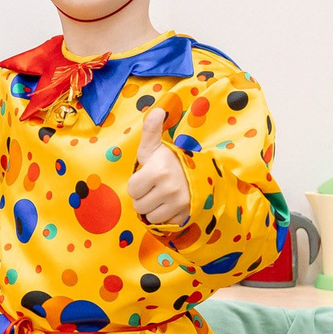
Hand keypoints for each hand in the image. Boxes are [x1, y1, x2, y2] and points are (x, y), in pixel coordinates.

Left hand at [129, 108, 191, 226]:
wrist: (200, 175)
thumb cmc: (171, 161)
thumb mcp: (157, 147)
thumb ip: (151, 131)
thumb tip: (157, 110)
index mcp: (158, 171)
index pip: (132, 190)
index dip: (137, 184)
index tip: (147, 177)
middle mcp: (169, 188)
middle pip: (139, 205)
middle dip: (143, 197)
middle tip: (155, 187)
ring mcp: (179, 203)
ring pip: (150, 216)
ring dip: (152, 208)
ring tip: (161, 196)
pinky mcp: (186, 215)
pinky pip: (164, 222)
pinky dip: (164, 216)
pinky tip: (170, 204)